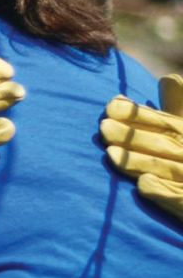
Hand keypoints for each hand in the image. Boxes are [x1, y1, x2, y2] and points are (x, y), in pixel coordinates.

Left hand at [102, 73, 182, 221]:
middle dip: (135, 135)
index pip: (168, 124)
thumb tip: (168, 77)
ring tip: (111, 154)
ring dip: (141, 161)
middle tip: (103, 127)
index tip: (112, 105)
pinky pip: (182, 199)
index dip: (141, 115)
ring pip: (170, 170)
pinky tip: (142, 185)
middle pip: (166, 144)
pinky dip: (164, 193)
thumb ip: (179, 108)